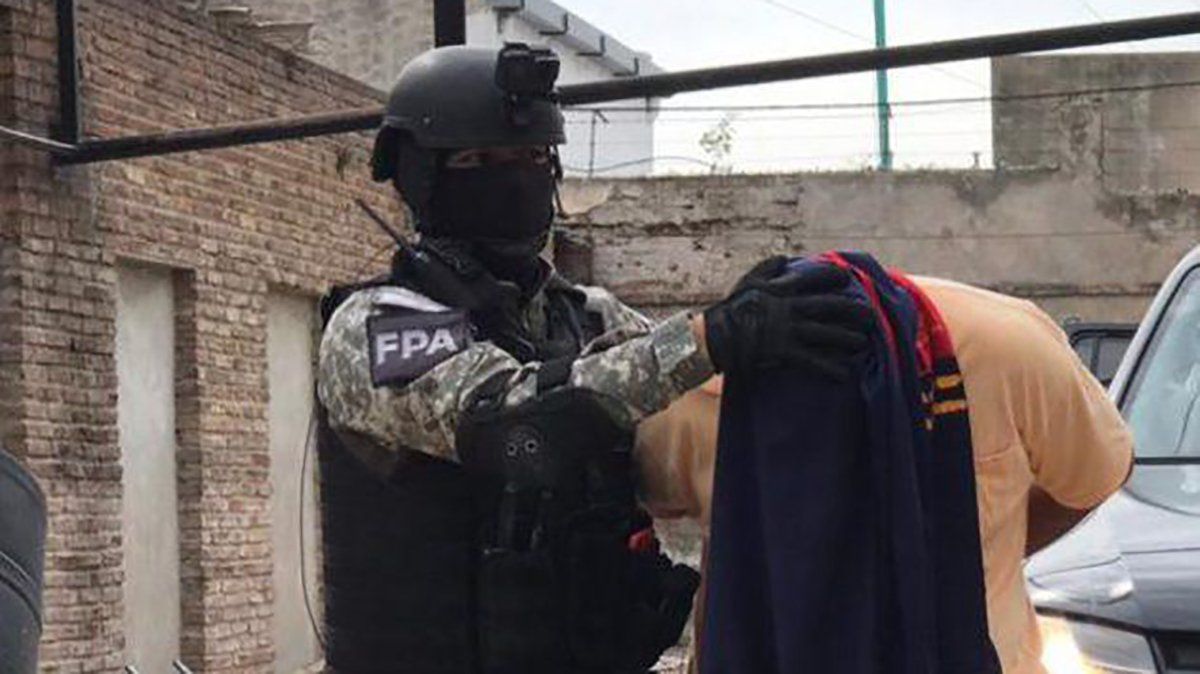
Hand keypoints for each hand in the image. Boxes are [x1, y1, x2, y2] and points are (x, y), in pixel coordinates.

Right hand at [702, 259, 873, 379]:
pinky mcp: (785, 352)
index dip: (835, 277)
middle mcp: (790, 307)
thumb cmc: (732, 308)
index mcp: (782, 288)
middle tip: (870, 315)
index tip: (847, 279)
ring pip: (828, 333)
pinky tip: (844, 373)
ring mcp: (789, 330)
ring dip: (849, 338)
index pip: (817, 277)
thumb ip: (769, 267)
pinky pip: (813, 361)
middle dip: (854, 310)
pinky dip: (831, 368)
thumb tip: (786, 258)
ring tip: (863, 343)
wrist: (715, 337)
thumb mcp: (748, 281)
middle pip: (831, 306)